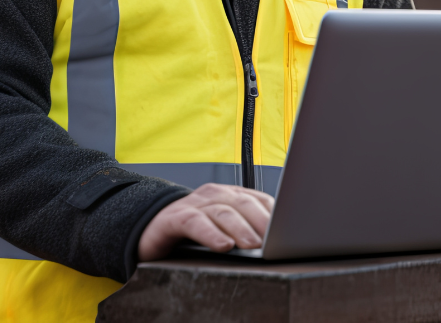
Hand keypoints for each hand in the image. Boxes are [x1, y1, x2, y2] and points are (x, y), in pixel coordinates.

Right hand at [137, 183, 274, 260]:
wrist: (151, 230)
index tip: (290, 231)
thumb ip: (246, 230)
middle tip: (275, 241)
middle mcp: (214, 195)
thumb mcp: (223, 229)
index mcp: (230, 195)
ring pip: (223, 212)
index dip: (275, 215)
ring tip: (254, 246)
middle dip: (262, 222)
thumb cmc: (193, 234)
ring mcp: (194, 204)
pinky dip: (211, 234)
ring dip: (241, 228)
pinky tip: (223, 245)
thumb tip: (276, 243)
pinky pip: (195, 223)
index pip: (259, 200)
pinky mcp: (174, 218)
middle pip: (244, 204)